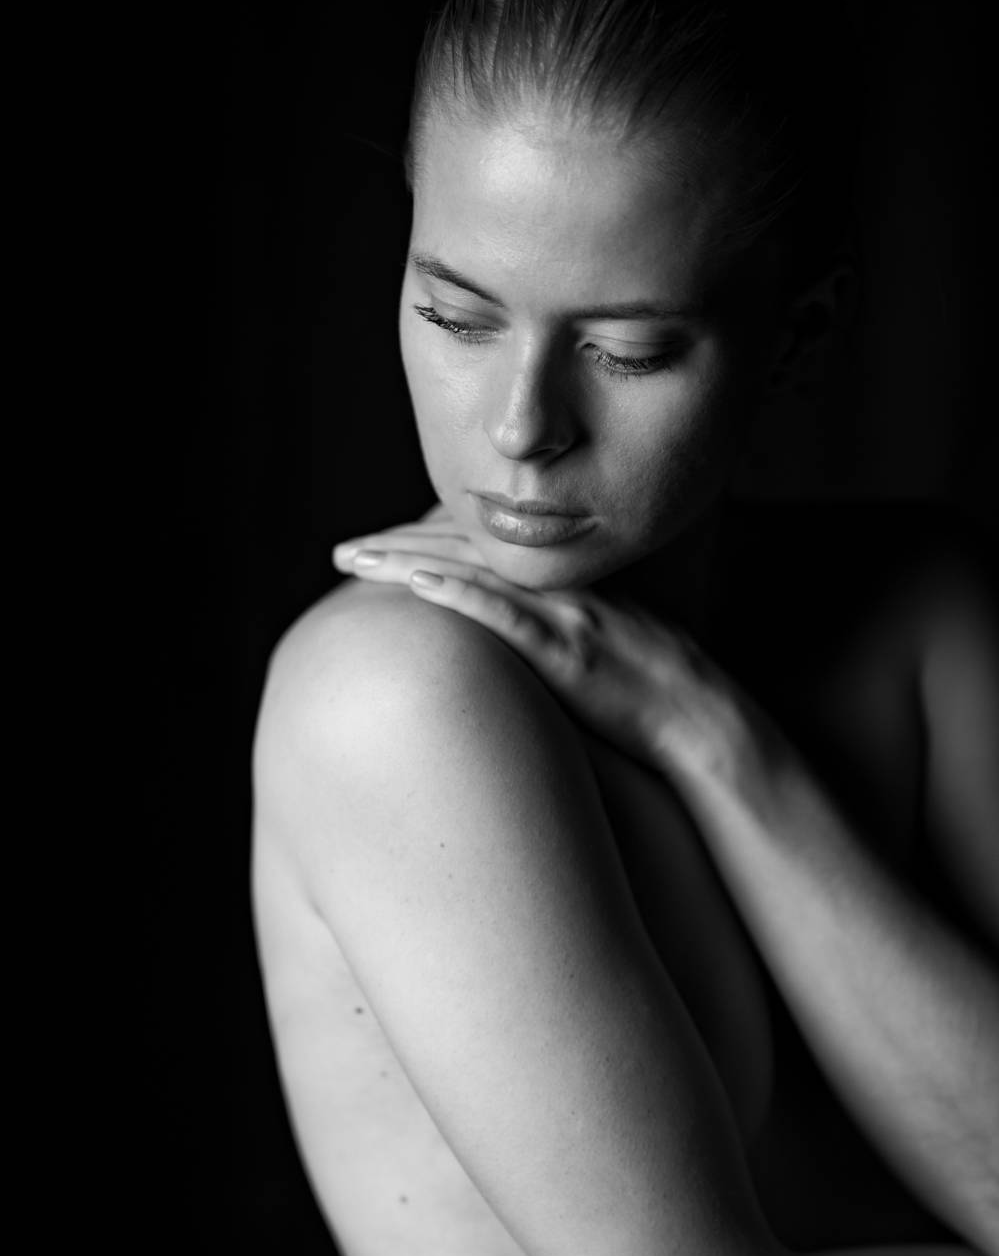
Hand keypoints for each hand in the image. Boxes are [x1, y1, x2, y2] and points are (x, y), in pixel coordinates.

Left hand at [333, 517, 753, 781]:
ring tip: (354, 559)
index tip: (382, 543)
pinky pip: (504, 615)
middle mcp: (559, 583)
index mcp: (562, 579)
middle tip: (342, 550)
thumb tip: (505, 638)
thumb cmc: (648, 692)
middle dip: (397, 545)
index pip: (482, 546)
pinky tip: (415, 583)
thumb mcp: (597, 643)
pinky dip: (458, 595)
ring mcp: (563, 612)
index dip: (427, 539)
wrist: (699, 716)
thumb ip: (551, 629)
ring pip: (471, 571)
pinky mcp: (567, 649)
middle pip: (464, 550)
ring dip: (406, 561)